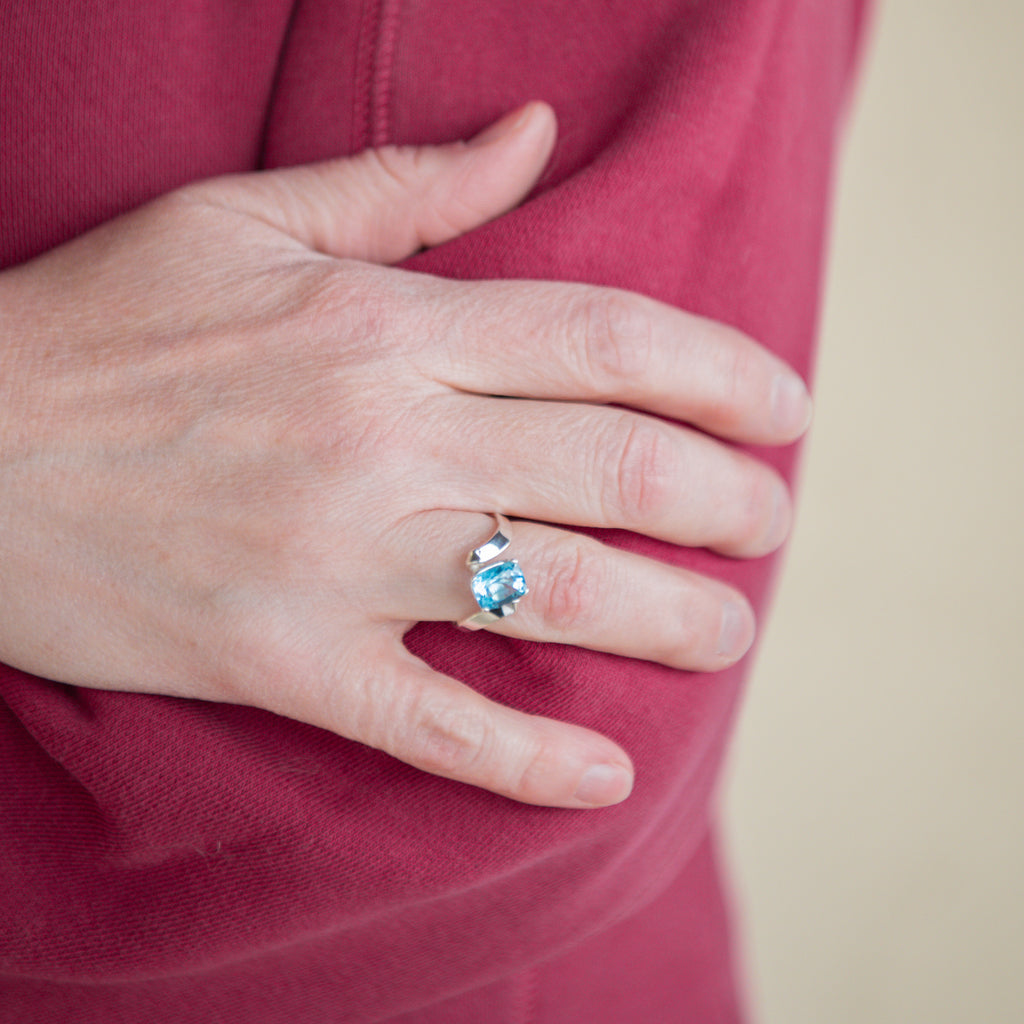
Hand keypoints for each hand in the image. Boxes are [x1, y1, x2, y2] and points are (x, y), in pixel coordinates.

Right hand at [0, 102, 809, 807]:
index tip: (784, 409)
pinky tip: (605, 774)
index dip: (722, 373)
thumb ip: (408, 188)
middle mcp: (383, 441)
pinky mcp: (286, 662)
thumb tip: (536, 135)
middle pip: (612, 469)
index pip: (606, 341)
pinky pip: (432, 723)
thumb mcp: (245, 218)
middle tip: (770, 521)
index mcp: (384, 328)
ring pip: (550, 594)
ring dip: (667, 619)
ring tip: (729, 630)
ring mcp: (338, 562)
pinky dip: (526, 758)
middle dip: (724, 501)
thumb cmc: (103, 324)